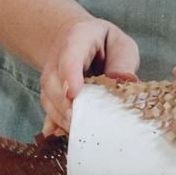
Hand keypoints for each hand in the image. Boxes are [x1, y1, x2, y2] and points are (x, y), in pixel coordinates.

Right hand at [41, 17, 139, 136]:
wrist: (79, 40)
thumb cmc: (106, 44)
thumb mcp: (120, 45)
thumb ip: (122, 62)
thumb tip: (127, 81)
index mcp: (77, 39)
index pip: (70, 57)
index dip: (70, 75)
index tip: (73, 94)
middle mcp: (57, 59)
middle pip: (54, 81)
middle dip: (63, 103)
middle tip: (77, 122)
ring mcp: (51, 76)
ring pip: (48, 97)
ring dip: (60, 116)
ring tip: (76, 133)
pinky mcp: (50, 93)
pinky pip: (48, 108)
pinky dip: (53, 122)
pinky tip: (58, 135)